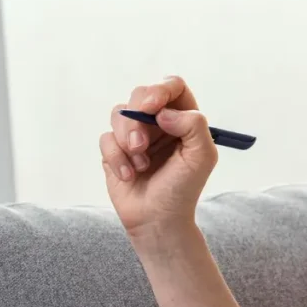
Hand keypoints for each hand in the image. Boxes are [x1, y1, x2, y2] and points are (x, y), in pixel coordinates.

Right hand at [99, 76, 217, 240]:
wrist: (157, 220)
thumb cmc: (183, 189)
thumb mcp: (201, 157)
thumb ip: (194, 126)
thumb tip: (164, 112)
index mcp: (183, 119)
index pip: (173, 86)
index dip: (160, 89)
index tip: (152, 107)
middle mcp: (159, 122)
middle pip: (140, 94)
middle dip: (136, 120)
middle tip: (140, 145)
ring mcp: (135, 133)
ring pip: (119, 113)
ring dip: (126, 140)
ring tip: (140, 164)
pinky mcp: (115, 149)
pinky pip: (105, 138)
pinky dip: (115, 157)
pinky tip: (128, 175)